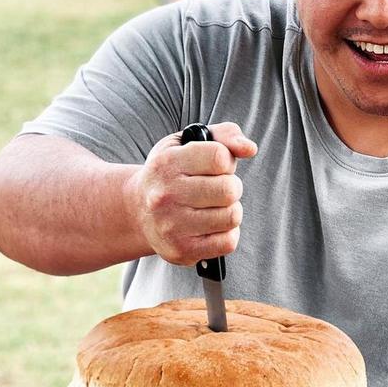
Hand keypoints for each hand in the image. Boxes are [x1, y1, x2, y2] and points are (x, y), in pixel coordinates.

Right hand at [128, 122, 256, 265]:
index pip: (220, 157)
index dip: (226, 161)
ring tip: (213, 207)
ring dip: (230, 210)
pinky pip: (228, 242)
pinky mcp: (182, 250)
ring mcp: (172, 226)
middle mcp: (166, 195)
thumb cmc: (173, 172)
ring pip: (232, 217)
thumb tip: (249, 148)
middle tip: (217, 189)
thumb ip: (225, 135)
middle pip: (229, 190)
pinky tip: (212, 226)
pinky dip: (227, 234)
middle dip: (231, 187)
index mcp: (167, 163)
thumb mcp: (190, 143)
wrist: (138, 211)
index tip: (216, 166)